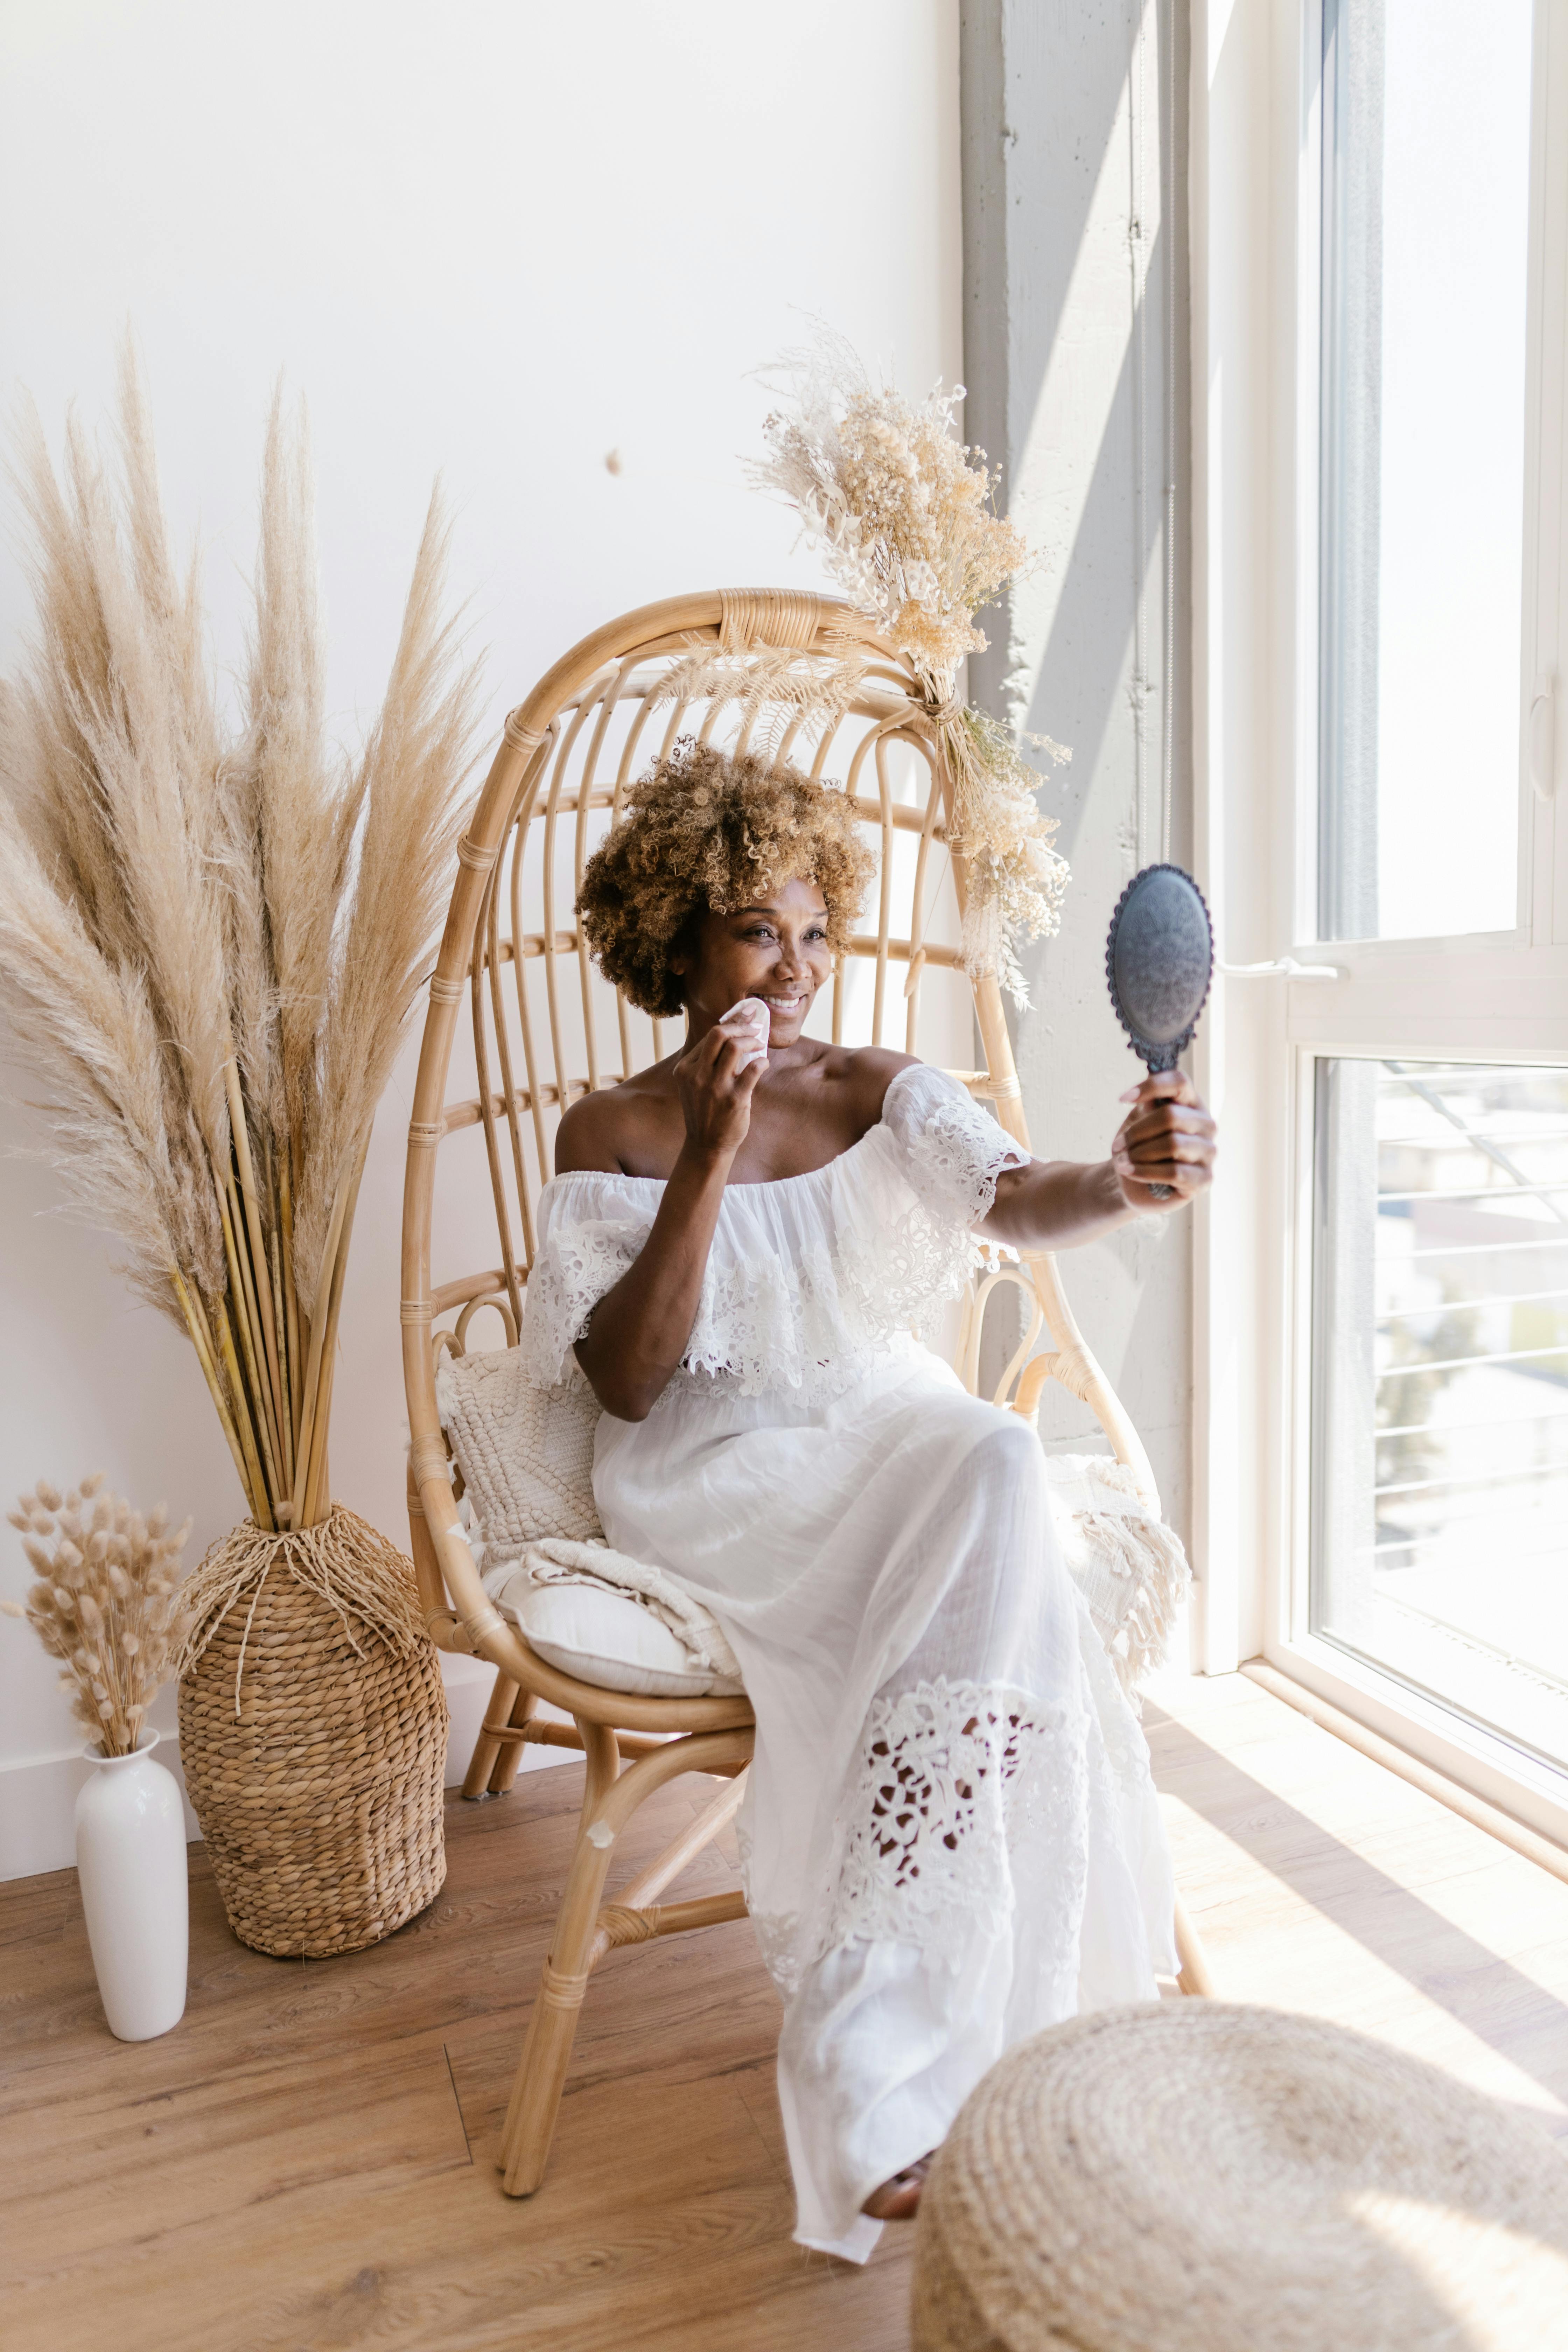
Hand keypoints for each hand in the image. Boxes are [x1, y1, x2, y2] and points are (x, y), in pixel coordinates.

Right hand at [673, 1020, 765, 1163]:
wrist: (706, 1145)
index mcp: (685, 1069)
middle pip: (718, 1034)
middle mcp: (697, 1075)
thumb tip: (731, 1033)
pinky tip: (763, 1063)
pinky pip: (753, 1069)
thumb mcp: (694, 1084)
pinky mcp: (735, 1099)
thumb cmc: (704, 1111)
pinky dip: (762, 1061)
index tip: (743, 1017)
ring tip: (759, 1043)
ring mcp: (715, 1087)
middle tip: (753, 1027)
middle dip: (740, 1025)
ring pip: (734, 1046)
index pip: (708, 1037)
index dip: (730, 1023)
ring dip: (751, 1040)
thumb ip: (705, 1062)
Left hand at [1110, 1071, 1215, 1212]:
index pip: (1180, 1082)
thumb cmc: (1139, 1147)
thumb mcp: (1137, 1122)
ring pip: (1173, 1144)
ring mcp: (1209, 1152)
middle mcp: (1206, 1124)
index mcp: (1191, 1103)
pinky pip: (1174, 1172)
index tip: (1122, 1099)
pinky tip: (1129, 1171)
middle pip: (1171, 1115)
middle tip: (1117, 1144)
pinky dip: (1145, 1172)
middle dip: (1137, 1132)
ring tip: (1122, 1161)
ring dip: (1140, 1153)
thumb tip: (1148, 1099)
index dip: (1151, 1086)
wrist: (1133, 1183)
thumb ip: (1146, 1108)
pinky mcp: (1205, 1178)